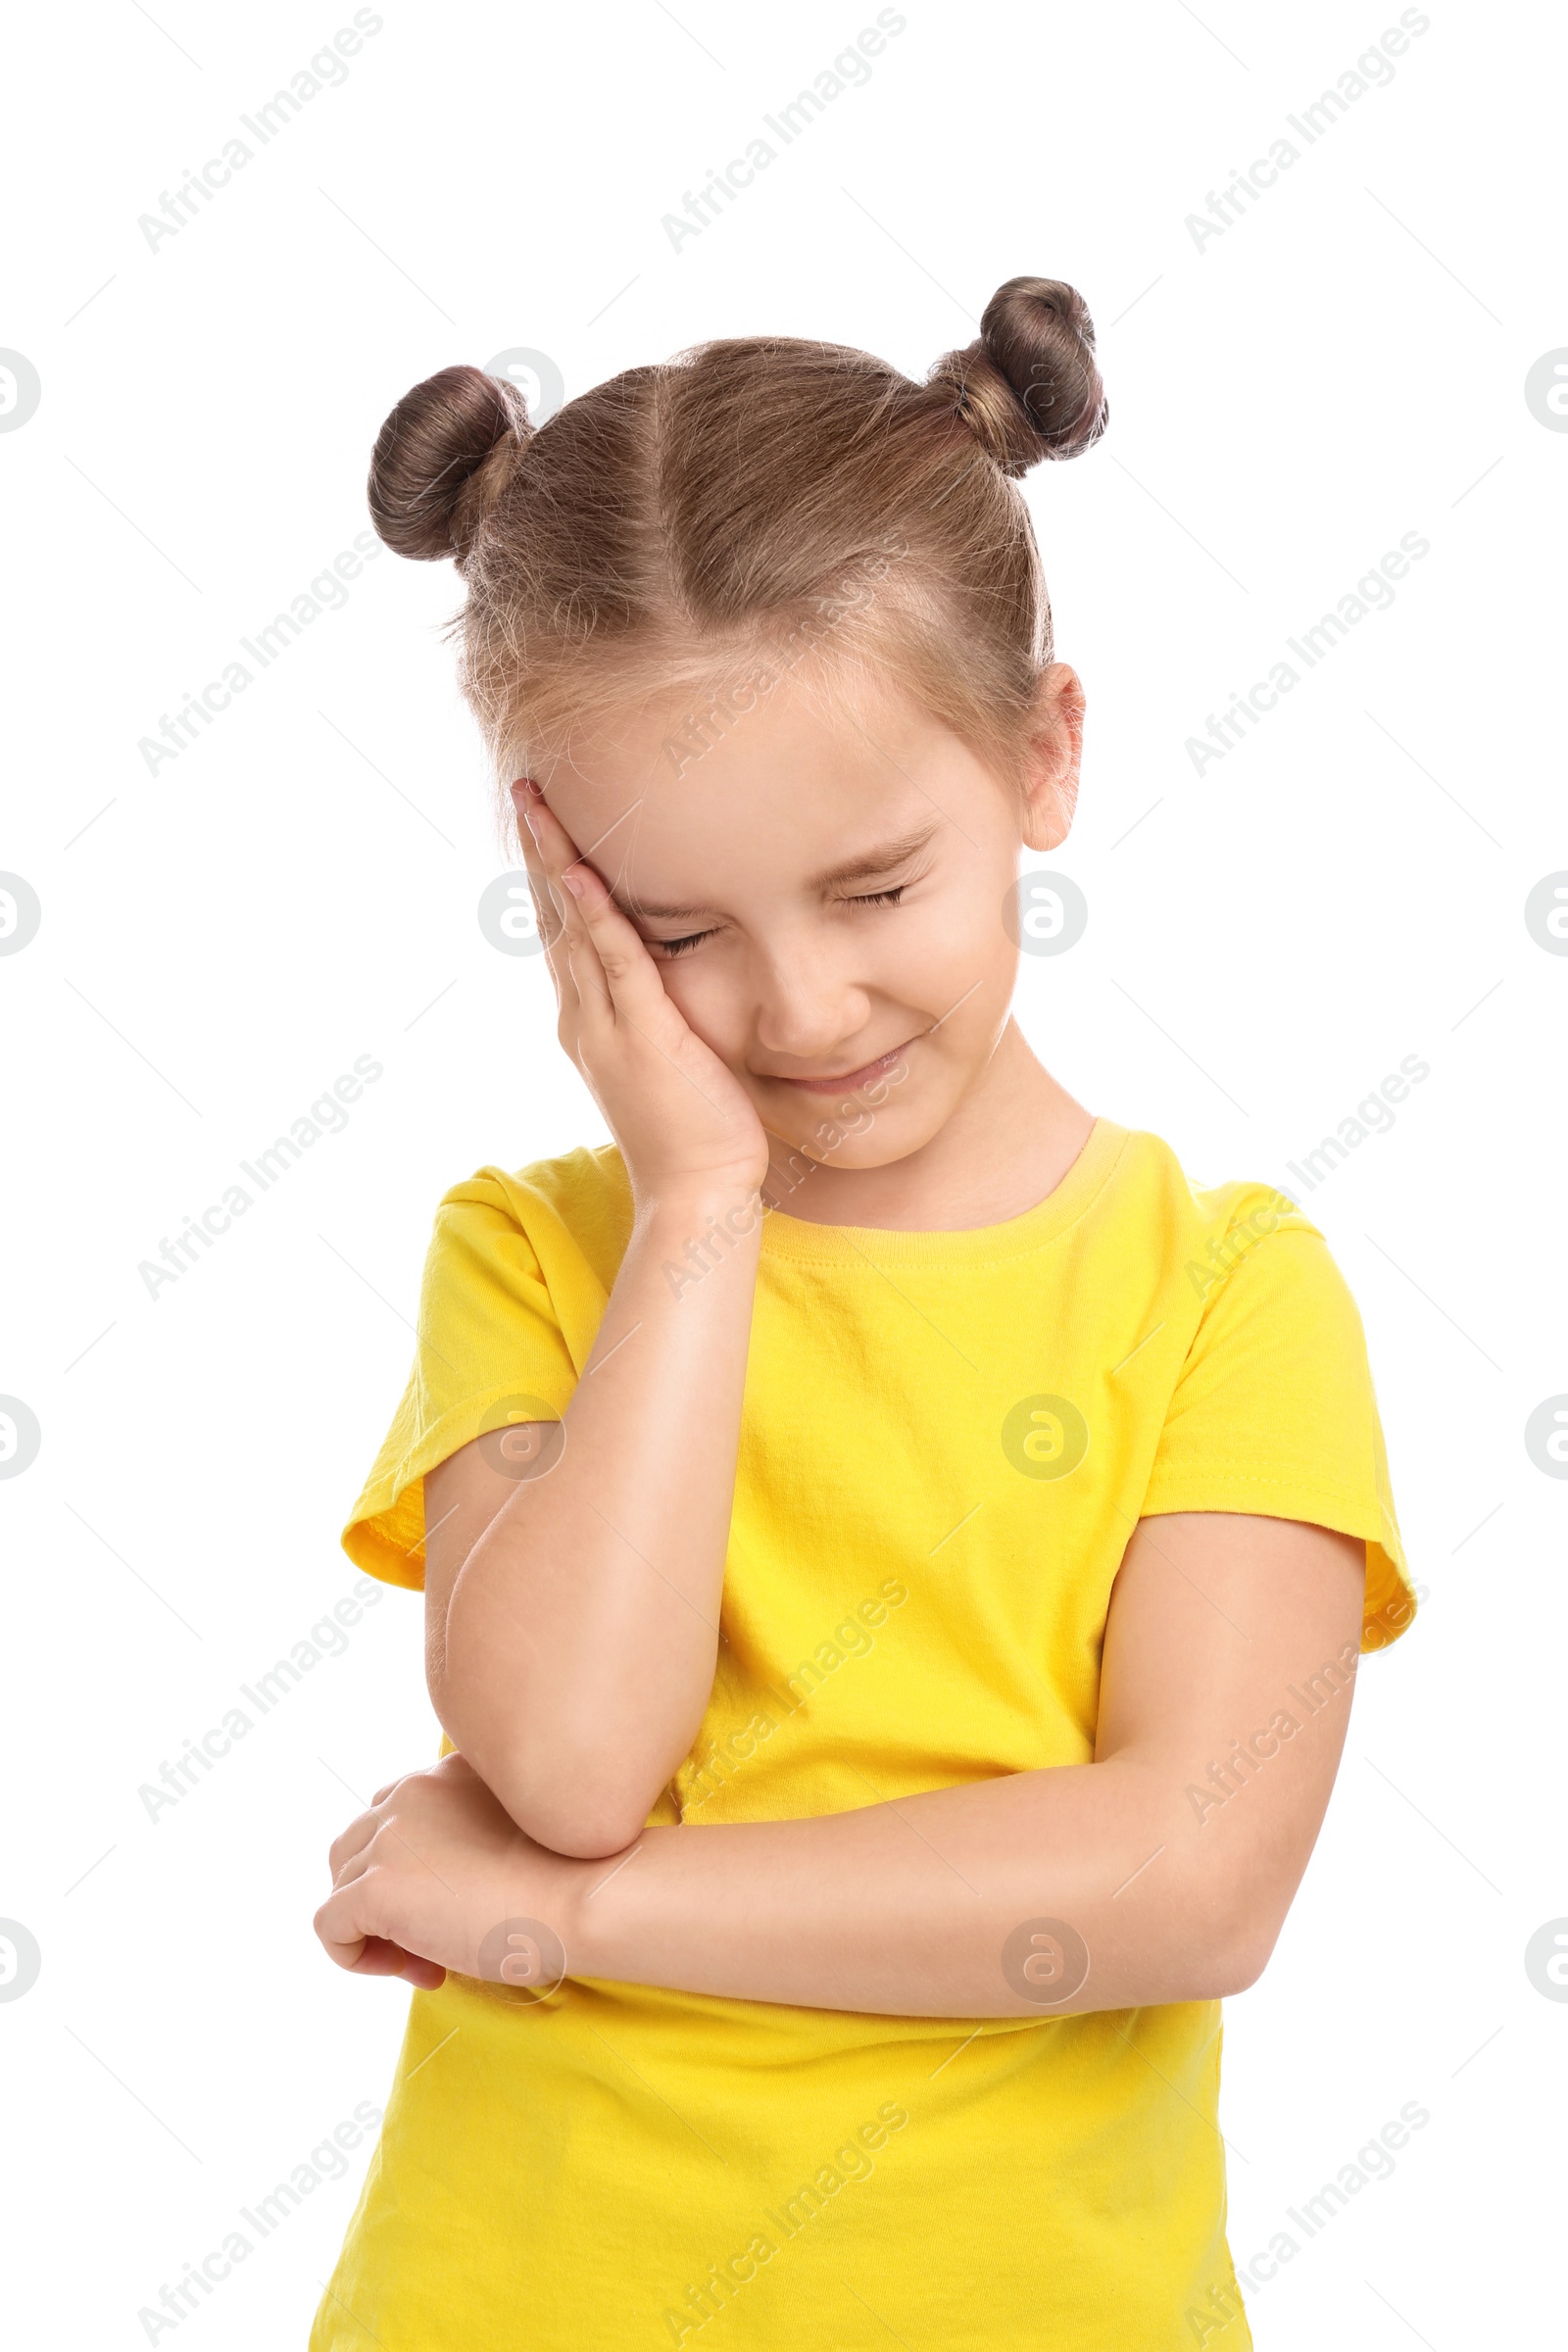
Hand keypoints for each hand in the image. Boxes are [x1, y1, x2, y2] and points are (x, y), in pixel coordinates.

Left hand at [313, 1753, 598, 1990]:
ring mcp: (390, 1839)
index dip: (413, 1869)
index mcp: (448, 1773)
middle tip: (437, 1940)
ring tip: (427, 1960)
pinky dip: (355, 1956)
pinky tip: (415, 1971)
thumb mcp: (518, 1830)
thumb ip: (476, 1833)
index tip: (457, 1906)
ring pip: (340, 1884)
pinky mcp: (377, 1888)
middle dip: (383, 1897)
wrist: (586, 1895)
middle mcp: (411, 1793)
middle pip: (356, 1846)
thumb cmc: (573, 1876)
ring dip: (374, 1927)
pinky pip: (330, 1927)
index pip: (397, 1816)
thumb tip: (449, 1885)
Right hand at [514, 779, 769, 1204]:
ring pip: (573, 928)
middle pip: (553, 915)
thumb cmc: (695, 1127)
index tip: (541, 815)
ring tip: (538, 807)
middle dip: (538, 849)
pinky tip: (586, 875)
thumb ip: (654, 1007)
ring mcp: (606, 1026)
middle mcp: (583, 1015)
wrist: (697, 1191)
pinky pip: (617, 965)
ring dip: (555, 863)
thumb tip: (666, 963)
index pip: (562, 927)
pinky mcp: (644, 1037)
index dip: (549, 869)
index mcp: (587, 1017)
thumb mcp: (666, 1052)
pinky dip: (599, 918)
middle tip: (524, 788)